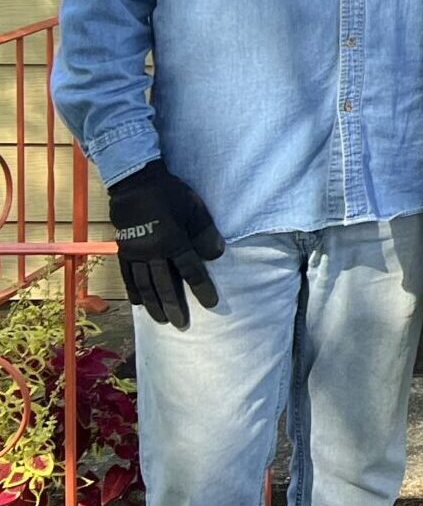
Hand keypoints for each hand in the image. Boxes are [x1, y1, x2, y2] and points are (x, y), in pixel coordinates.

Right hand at [107, 161, 223, 329]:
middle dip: (175, 305)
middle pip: (165, 283)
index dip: (201, 287)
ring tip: (162, 320)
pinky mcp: (123, 249)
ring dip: (154, 304)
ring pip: (144, 283)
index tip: (211, 303)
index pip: (190, 269)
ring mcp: (135, 252)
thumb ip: (205, 232)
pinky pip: (127, 275)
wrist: (134, 181)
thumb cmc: (170, 192)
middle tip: (182, 324)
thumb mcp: (194, 207)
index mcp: (173, 240)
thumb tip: (216, 255)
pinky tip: (138, 304)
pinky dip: (133, 291)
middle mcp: (152, 251)